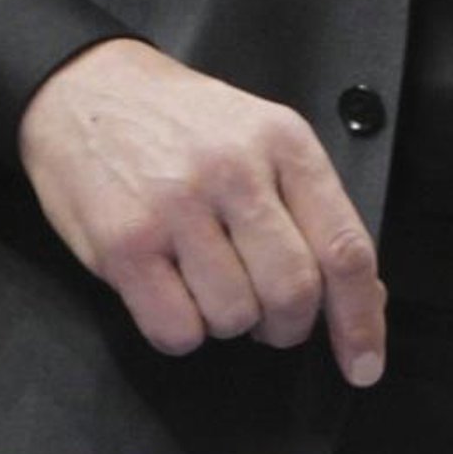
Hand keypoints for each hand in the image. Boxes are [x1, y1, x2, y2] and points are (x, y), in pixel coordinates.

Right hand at [17, 39, 385, 386]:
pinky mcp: (124, 243)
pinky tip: (168, 288)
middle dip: (286, 325)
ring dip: (227, 321)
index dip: (362, 318)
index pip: (345, 247)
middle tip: (266, 314)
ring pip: (235, 318)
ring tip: (205, 278)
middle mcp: (235, 170)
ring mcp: (176, 206)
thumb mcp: (260, 137)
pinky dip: (180, 330)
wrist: (87, 88)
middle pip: (293, 292)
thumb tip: (365, 298)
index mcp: (283, 141)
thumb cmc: (183, 124)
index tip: (364, 365)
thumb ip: (310, 211)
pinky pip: (176, 331)